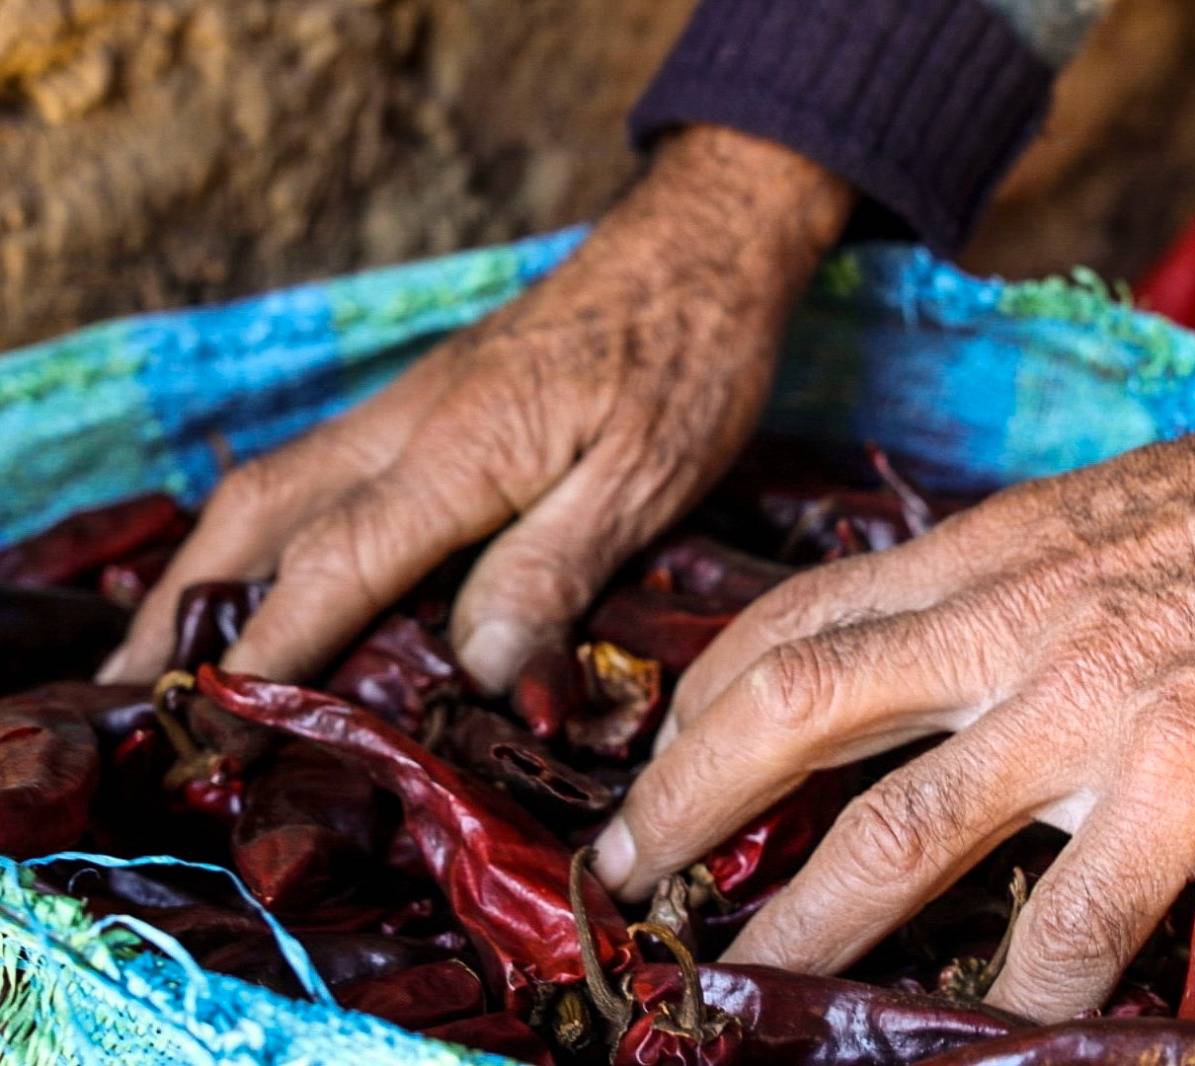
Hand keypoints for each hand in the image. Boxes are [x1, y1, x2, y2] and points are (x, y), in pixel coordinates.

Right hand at [101, 126, 852, 689]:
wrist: (697, 248)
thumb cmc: (687, 359)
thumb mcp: (647, 477)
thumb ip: (554, 568)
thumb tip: (481, 672)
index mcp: (462, 448)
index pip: (337, 564)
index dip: (273, 650)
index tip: (214, 722)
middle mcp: (407, 424)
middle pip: (260, 517)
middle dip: (187, 608)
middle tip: (130, 694)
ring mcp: (409, 407)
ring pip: (273, 489)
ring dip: (207, 569)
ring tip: (166, 653)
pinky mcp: (430, 404)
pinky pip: (317, 473)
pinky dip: (266, 533)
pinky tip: (266, 571)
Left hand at [592, 354, 1194, 1020]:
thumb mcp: (1071, 519)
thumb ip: (983, 590)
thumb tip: (912, 666)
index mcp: (973, 558)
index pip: (796, 617)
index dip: (704, 690)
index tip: (665, 753)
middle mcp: (1003, 625)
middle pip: (797, 707)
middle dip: (692, 794)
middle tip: (630, 866)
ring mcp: (1088, 698)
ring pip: (903, 826)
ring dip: (807, 919)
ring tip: (743, 980)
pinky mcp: (1189, 762)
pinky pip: (1080, 910)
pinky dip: (1027, 988)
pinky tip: (992, 1034)